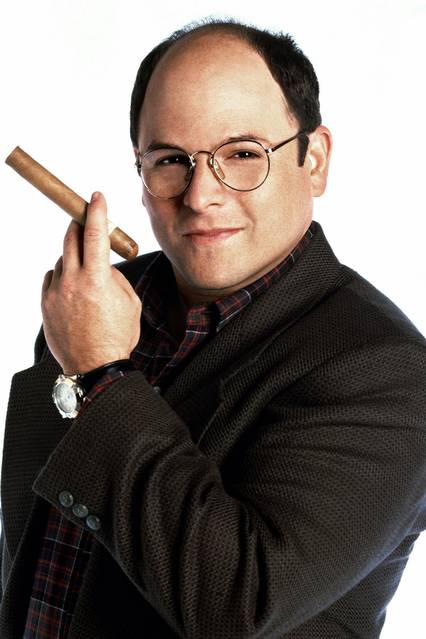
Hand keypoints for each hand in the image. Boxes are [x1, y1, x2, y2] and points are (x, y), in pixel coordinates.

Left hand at [41, 191, 141, 374]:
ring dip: (73, 257)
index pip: (95, 234)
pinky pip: (51, 279)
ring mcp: (55, 293)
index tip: (96, 197)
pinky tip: (73, 288)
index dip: (97, 211)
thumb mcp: (130, 302)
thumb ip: (115, 277)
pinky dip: (62, 276)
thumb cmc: (117, 337)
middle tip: (85, 220)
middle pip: (71, 239)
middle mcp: (72, 283)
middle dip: (79, 225)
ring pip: (62, 260)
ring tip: (86, 273)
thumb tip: (103, 263)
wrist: (95, 366)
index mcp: (97, 280)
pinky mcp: (45, 304)